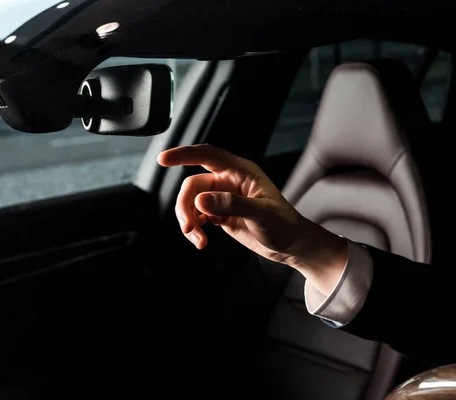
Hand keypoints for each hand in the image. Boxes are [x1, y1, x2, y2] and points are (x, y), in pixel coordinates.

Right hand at [157, 144, 346, 293]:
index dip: (184, 154)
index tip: (163, 159)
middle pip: (193, 184)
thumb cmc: (285, 225)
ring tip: (198, 240)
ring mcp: (224, 198)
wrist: (292, 246)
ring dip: (188, 220)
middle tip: (189, 228)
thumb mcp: (262, 214)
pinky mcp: (221, 214)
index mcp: (241, 171)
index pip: (208, 155)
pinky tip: (201, 241)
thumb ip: (232, 204)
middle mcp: (230, 181)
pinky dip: (194, 229)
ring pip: (192, 202)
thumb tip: (202, 200)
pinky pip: (197, 216)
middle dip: (186, 206)